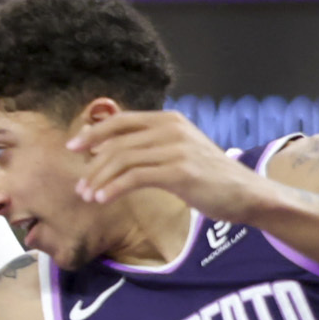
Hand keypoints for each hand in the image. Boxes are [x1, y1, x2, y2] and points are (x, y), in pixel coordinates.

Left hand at [68, 110, 268, 219]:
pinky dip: (114, 188)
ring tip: (89, 196)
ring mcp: (177, 149)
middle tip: (80, 186)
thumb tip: (101, 147)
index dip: (92, 133)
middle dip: (93, 166)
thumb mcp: (175, 151)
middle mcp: (172, 129)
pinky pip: (135, 177)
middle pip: (116, 143)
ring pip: (122, 160)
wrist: (247, 194)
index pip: (120, 121)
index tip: (72, 147)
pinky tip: (103, 199)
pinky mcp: (181, 171)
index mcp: (169, 120)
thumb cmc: (206, 176)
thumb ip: (145, 145)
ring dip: (99, 180)